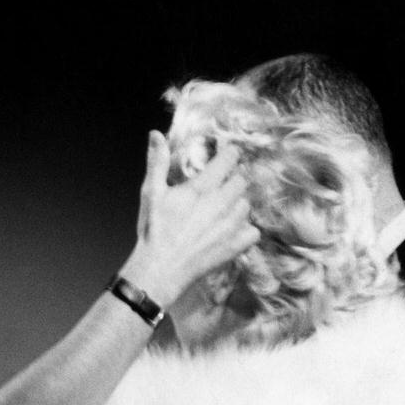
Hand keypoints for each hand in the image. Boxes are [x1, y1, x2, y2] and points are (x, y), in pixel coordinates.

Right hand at [124, 132, 257, 306]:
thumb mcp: (151, 192)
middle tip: (220, 185)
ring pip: (247, 204)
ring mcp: (231, 226)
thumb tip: (155, 135)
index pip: (229, 159)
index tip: (226, 156)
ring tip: (221, 209)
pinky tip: (230, 229)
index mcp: (201, 188)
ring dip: (237, 203)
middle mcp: (221, 204)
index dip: (229, 155)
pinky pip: (254, 231)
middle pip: (242, 180)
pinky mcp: (236, 245)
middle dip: (233, 179)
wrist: (160, 269)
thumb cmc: (154, 231)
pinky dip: (245, 229)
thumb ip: (157, 161)